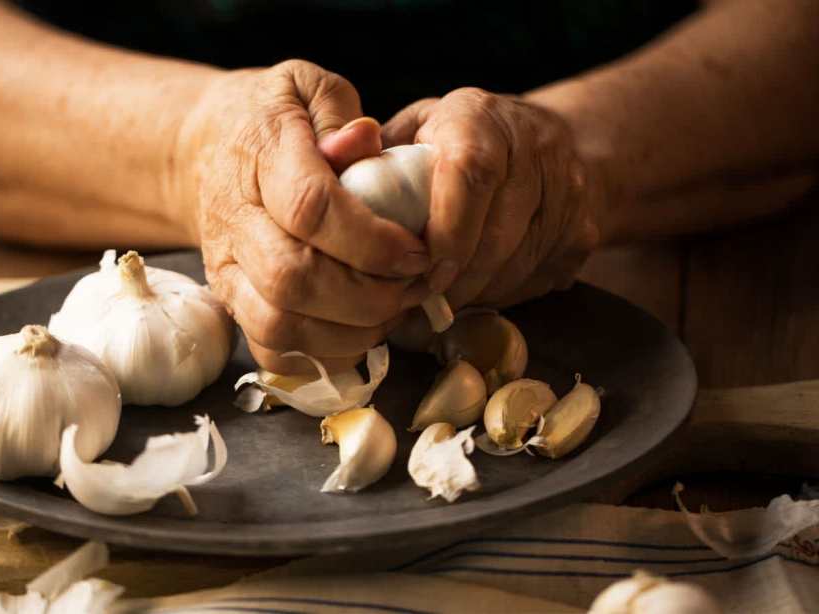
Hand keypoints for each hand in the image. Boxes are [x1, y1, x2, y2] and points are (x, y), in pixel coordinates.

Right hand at [179, 61, 430, 373]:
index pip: (310, 209)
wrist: (209, 149)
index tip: (419, 252)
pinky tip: (358, 331)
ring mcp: (226, 267)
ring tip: (392, 310)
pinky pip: (270, 349)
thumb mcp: (310, 89)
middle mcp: (235, 219)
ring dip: (349, 331)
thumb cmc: (277, 117)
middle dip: (368, 296)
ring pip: (279, 323)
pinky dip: (320, 354)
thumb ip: (340, 115)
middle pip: (293, 279)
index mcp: (260, 156)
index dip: (372, 240)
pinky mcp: (230, 301)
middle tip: (414, 287)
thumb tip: (367, 143)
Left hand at [383, 88, 605, 308]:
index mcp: (479, 117)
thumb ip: (369, 158)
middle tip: (417, 303)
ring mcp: (567, 191)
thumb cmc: (454, 144)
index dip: (446, 229)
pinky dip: (499, 296)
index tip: (422, 269)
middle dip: (453, 280)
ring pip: (517, 265)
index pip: (471, 172)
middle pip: (496, 233)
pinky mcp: (582, 232)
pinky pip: (537, 280)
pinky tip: (472, 294)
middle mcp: (534, 147)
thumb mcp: (412, 132)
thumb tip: (324, 180)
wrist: (552, 144)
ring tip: (437, 304)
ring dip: (472, 295)